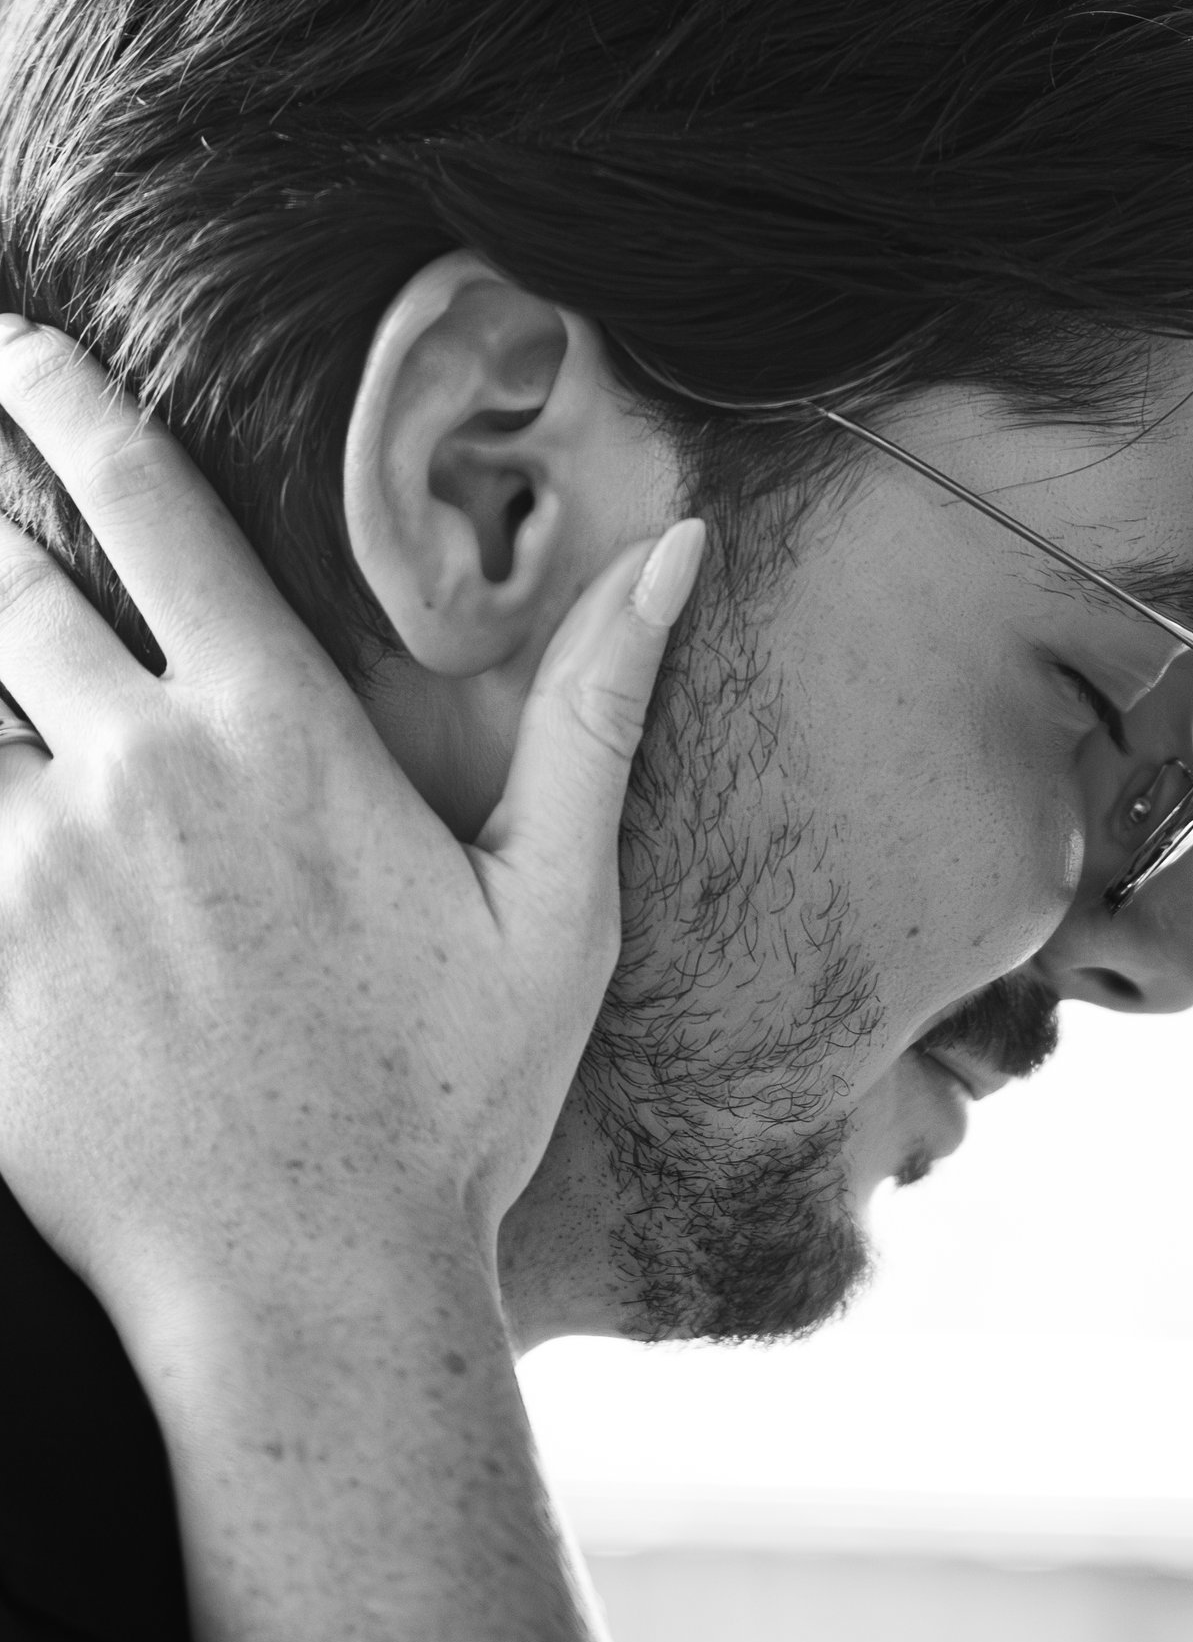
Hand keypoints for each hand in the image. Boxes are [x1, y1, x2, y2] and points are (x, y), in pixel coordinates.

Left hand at [0, 319, 701, 1377]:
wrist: (308, 1292)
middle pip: (6, 576)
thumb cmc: (449, 1101)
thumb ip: (591, 710)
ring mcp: (34, 871)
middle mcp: (140, 773)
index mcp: (280, 736)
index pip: (152, 512)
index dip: (72, 406)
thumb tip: (676, 547)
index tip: (26, 349)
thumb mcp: (554, 906)